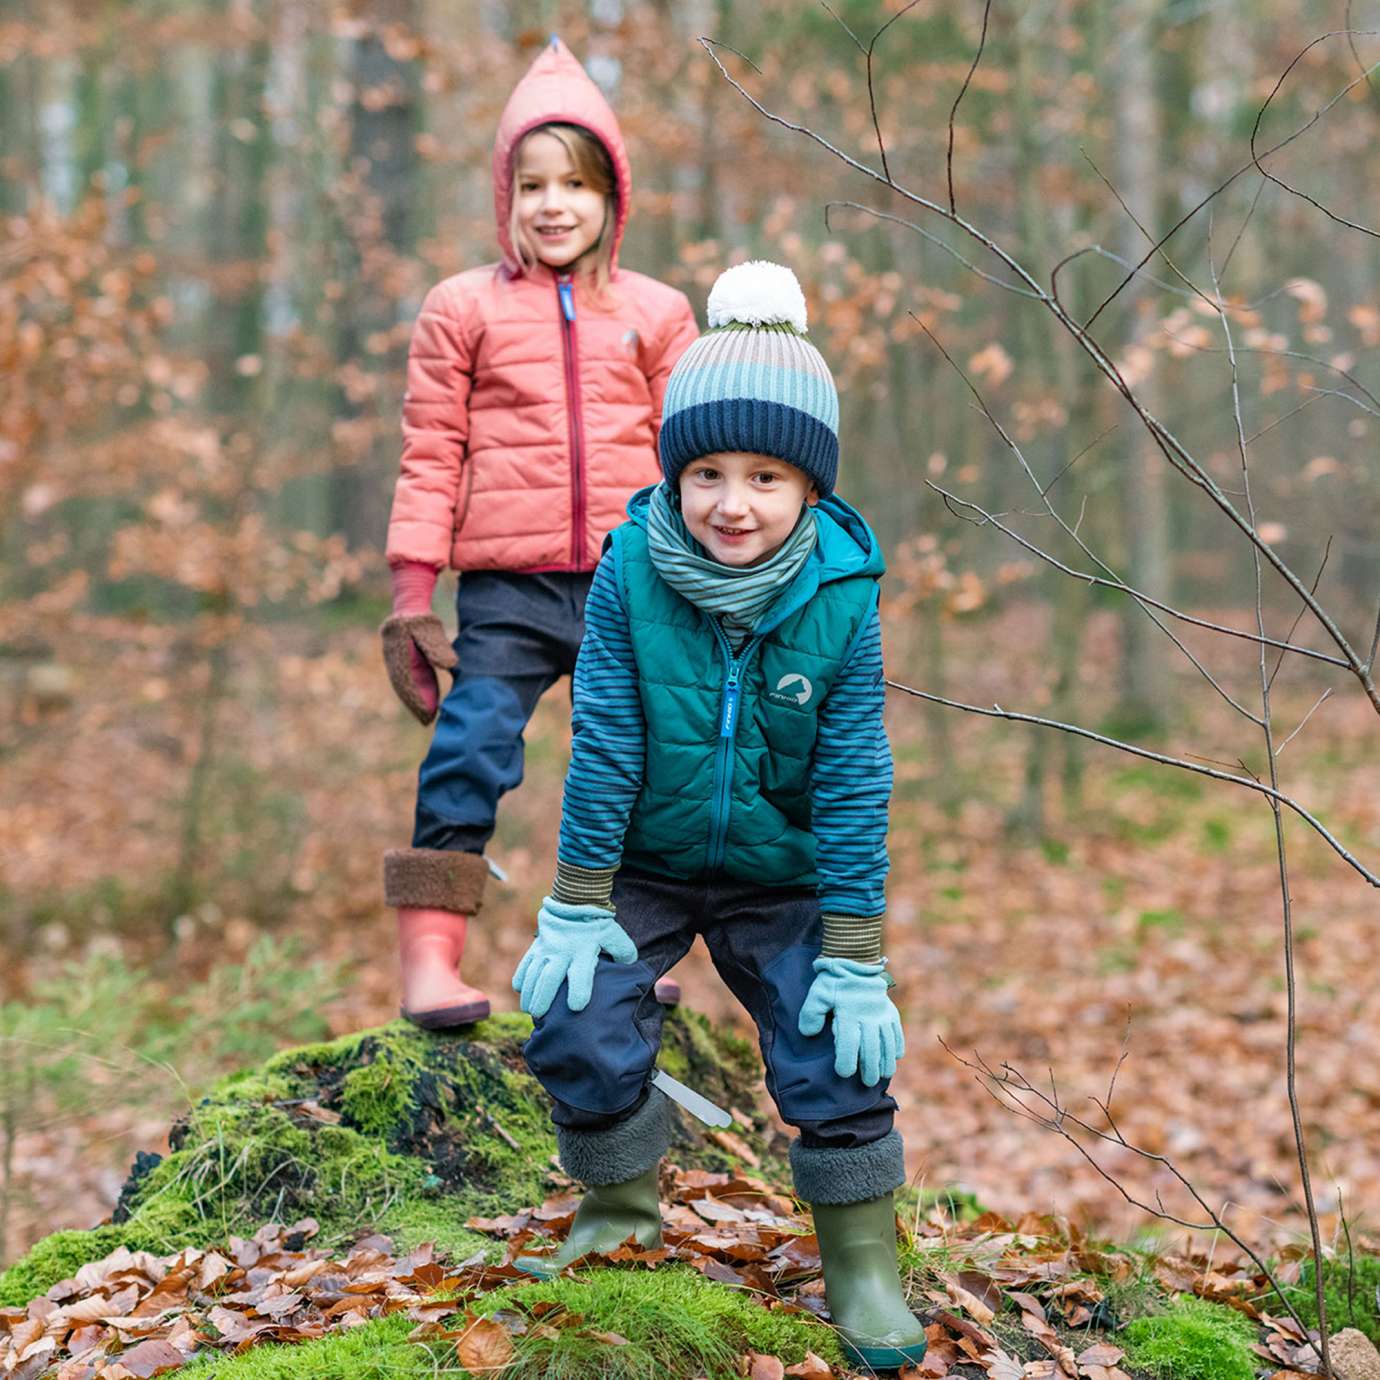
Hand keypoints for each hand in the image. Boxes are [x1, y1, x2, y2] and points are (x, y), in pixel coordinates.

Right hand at [381, 612, 457, 723]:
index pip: (407, 679)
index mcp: (399, 650)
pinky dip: (417, 692)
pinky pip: (408, 680)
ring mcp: (396, 660)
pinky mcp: (402, 662)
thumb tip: (450, 665)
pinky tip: (427, 703)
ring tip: (427, 717)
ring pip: (405, 685)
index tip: (426, 712)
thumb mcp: (430, 629)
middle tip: (427, 721)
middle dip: (414, 704)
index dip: (416, 697)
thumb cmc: (421, 618)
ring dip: (415, 701)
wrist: (409, 605)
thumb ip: (438, 646)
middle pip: (403, 686)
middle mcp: (394, 658)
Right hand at [512, 897, 637, 1017]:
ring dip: (529, 993)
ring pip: (533, 973)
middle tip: (540, 1015)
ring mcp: (546, 949)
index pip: (580, 974)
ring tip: (529, 1009)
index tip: (576, 1007)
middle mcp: (562, 951)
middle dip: (543, 998)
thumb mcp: (612, 933)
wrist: (573, 900)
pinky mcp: (536, 946)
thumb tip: (631, 964)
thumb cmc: (595, 921)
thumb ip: (623, 949)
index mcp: (582, 951)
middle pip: (549, 978)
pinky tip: (520, 990)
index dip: (579, 991)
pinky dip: (521, 977)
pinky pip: (524, 963)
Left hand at [798, 956, 903, 1086]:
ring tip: (883, 1075)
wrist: (857, 961)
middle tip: (867, 1082)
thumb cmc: (834, 981)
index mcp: (848, 1014)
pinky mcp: (891, 1012)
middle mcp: (868, 1017)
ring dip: (886, 1062)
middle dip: (869, 1069)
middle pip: (871, 1049)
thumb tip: (809, 1033)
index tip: (844, 1072)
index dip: (847, 1062)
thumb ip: (811, 1013)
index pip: (849, 1044)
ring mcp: (882, 1015)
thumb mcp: (818, 993)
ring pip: (888, 1044)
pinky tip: (896, 1057)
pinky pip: (898, 1033)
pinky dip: (898, 1046)